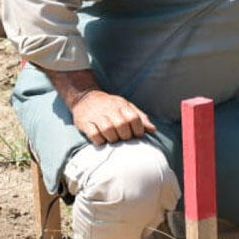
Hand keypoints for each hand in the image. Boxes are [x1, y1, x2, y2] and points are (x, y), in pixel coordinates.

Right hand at [40, 67, 155, 144]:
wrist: (85, 98)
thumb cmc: (111, 106)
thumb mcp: (126, 107)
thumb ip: (140, 118)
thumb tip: (153, 129)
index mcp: (121, 105)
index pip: (134, 118)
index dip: (138, 129)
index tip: (136, 134)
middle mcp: (109, 109)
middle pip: (121, 125)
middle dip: (125, 135)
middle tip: (124, 138)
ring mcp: (96, 116)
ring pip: (108, 130)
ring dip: (112, 138)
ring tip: (113, 139)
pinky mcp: (85, 123)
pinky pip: (94, 134)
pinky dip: (99, 140)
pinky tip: (102, 139)